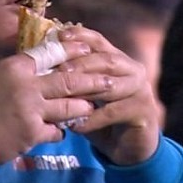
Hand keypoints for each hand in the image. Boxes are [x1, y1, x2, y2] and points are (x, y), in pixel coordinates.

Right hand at [0, 38, 98, 165]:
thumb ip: (18, 72)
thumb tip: (41, 66)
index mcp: (15, 67)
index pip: (51, 53)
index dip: (73, 51)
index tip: (89, 49)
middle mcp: (25, 85)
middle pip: (69, 80)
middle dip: (93, 81)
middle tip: (110, 80)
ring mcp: (30, 109)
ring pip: (69, 107)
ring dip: (82, 108)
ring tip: (92, 107)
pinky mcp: (31, 133)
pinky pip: (57, 131)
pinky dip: (61, 131)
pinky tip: (61, 132)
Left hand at [53, 26, 159, 165]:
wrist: (128, 146)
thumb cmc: (102, 116)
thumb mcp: (86, 94)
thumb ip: (72, 79)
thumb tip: (40, 66)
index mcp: (118, 60)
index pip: (99, 42)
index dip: (80, 36)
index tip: (59, 36)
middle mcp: (133, 70)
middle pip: (106, 60)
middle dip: (81, 64)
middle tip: (58, 71)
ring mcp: (141, 90)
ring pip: (111, 85)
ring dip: (85, 90)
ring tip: (63, 96)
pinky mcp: (142, 112)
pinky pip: (113, 113)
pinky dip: (92, 119)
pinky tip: (74, 126)